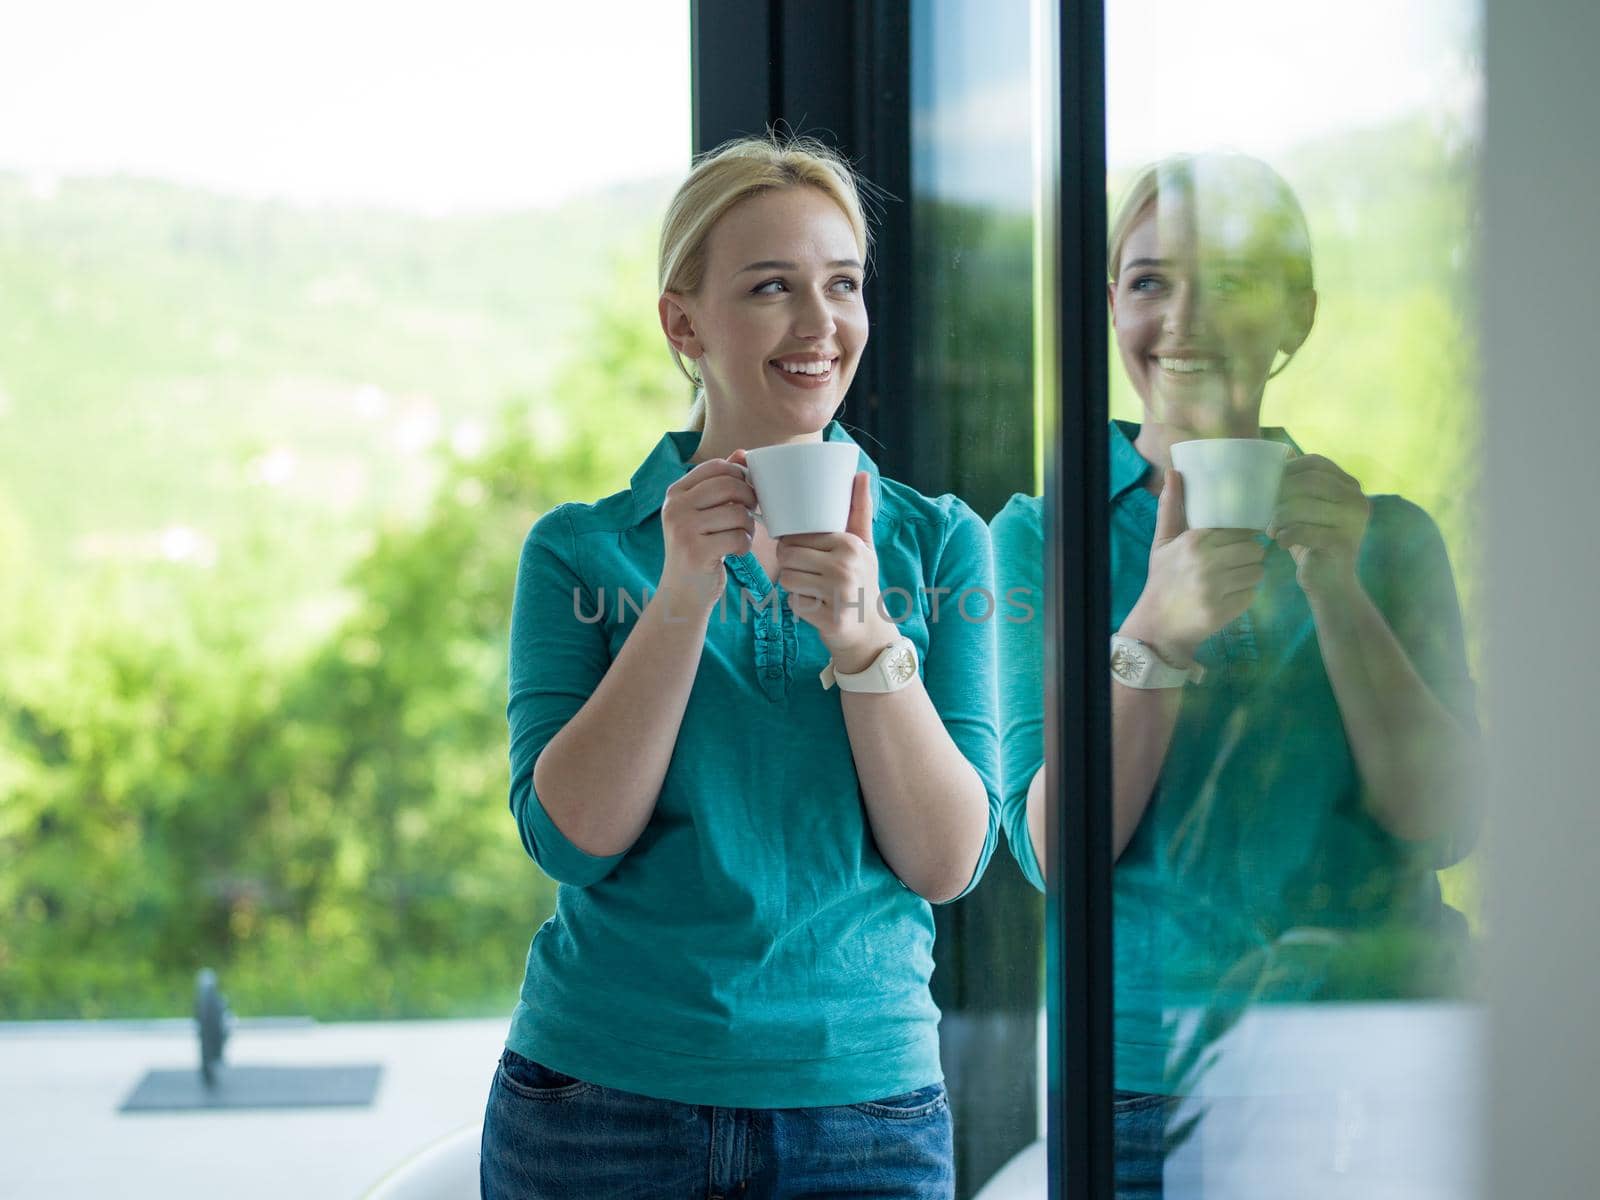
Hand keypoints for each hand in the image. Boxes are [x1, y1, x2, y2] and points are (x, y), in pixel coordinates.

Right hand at [657, 449, 757, 608]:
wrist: (682, 594)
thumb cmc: (698, 549)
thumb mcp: (703, 513)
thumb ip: (720, 483)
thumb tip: (743, 453)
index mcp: (675, 493)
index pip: (717, 467)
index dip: (740, 475)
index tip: (745, 493)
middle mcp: (675, 507)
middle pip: (730, 486)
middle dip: (749, 499)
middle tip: (749, 514)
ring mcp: (683, 529)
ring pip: (737, 513)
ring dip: (748, 526)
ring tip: (741, 535)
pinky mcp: (696, 552)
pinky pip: (738, 538)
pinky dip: (745, 545)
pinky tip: (737, 551)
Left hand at [776, 471, 897, 670]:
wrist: (870, 632)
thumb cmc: (862, 582)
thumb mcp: (864, 546)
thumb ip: (859, 511)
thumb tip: (862, 473)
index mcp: (850, 544)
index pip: (796, 536)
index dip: (793, 546)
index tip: (808, 555)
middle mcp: (846, 566)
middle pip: (787, 557)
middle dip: (791, 566)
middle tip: (809, 575)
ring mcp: (839, 594)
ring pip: (787, 580)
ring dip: (794, 587)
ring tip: (815, 590)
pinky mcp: (831, 618)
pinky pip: (794, 604)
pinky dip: (801, 607)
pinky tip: (819, 608)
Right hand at [1120, 468, 1266, 663]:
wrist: (1158, 625)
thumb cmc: (1163, 579)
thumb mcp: (1163, 542)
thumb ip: (1171, 507)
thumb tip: (1173, 471)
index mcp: (1194, 541)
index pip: (1240, 528)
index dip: (1242, 534)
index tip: (1236, 541)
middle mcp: (1206, 563)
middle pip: (1254, 549)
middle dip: (1248, 555)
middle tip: (1235, 561)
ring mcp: (1216, 589)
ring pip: (1257, 571)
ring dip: (1250, 574)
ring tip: (1233, 578)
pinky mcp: (1225, 611)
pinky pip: (1253, 593)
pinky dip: (1246, 594)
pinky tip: (1229, 595)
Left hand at [1266, 453, 1369, 599]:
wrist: (1329, 582)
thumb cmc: (1310, 541)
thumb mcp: (1304, 510)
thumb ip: (1296, 486)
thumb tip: (1272, 457)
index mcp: (1350, 486)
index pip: (1317, 463)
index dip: (1288, 468)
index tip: (1267, 483)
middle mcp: (1357, 499)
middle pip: (1310, 482)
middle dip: (1280, 492)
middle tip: (1263, 508)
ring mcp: (1354, 521)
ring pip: (1305, 506)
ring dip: (1279, 517)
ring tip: (1270, 529)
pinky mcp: (1343, 543)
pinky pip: (1304, 531)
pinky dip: (1285, 535)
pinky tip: (1280, 542)